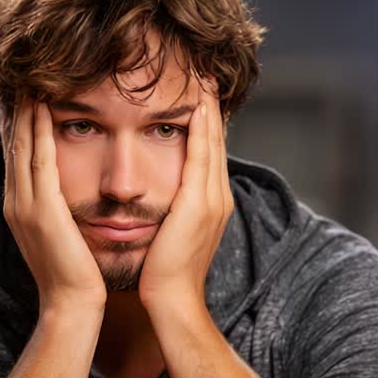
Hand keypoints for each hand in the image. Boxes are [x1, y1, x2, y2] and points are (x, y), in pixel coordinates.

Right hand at [3, 98, 105, 314]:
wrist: (73, 305)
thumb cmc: (75, 274)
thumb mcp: (61, 236)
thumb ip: (57, 212)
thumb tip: (65, 196)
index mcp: (20, 208)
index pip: (15, 156)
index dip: (18, 124)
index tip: (24, 95)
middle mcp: (16, 202)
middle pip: (11, 144)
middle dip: (16, 110)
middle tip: (20, 76)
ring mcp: (25, 205)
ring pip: (20, 145)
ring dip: (24, 110)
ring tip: (28, 79)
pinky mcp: (41, 208)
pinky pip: (38, 158)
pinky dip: (38, 130)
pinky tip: (42, 106)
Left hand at [138, 80, 232, 311]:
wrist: (172, 302)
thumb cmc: (163, 275)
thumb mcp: (170, 236)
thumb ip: (170, 213)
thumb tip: (159, 199)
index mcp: (211, 204)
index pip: (210, 154)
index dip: (208, 124)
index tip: (201, 96)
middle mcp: (218, 198)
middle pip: (217, 142)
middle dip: (213, 108)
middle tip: (208, 75)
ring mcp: (213, 201)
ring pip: (213, 144)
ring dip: (209, 110)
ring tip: (204, 81)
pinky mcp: (200, 205)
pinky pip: (202, 158)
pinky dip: (201, 130)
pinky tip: (196, 107)